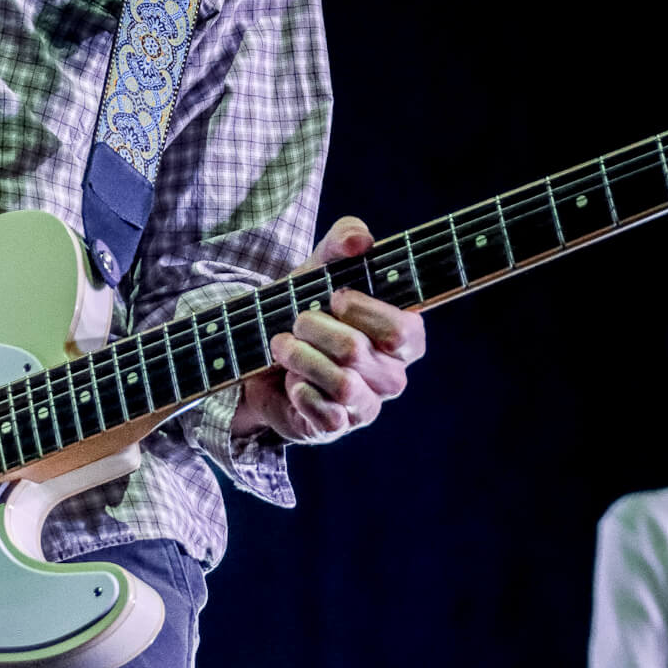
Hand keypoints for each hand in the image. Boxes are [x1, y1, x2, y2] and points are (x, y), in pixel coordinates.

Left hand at [232, 217, 424, 442]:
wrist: (264, 350)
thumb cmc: (308, 305)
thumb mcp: (321, 266)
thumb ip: (344, 241)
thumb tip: (361, 240)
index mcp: (403, 336)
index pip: (403, 331)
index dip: (364, 311)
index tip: (335, 296)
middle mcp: (392, 375)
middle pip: (357, 352)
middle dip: (315, 328)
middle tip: (297, 320)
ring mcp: (366, 406)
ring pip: (341, 384)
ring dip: (300, 357)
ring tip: (282, 345)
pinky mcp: (336, 427)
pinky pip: (325, 413)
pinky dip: (300, 391)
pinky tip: (291, 381)